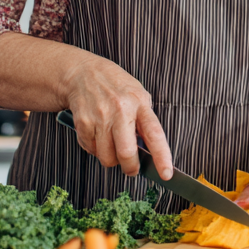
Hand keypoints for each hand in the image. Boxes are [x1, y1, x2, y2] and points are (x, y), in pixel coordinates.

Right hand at [62, 55, 172, 179]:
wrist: (83, 73)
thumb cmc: (116, 88)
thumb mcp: (138, 96)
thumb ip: (145, 121)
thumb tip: (149, 152)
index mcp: (140, 102)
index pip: (154, 134)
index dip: (162, 156)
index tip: (166, 174)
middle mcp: (121, 109)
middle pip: (126, 152)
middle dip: (130, 167)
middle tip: (132, 169)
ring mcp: (100, 117)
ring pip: (107, 157)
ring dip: (111, 159)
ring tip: (113, 146)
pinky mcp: (82, 123)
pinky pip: (90, 150)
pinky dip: (95, 150)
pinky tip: (98, 135)